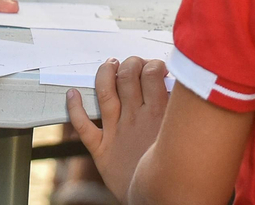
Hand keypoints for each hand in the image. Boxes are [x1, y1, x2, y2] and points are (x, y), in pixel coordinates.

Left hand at [66, 57, 170, 202]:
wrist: (159, 202)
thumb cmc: (173, 172)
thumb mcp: (183, 137)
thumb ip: (179, 114)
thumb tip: (180, 90)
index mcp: (160, 116)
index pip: (153, 74)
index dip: (153, 64)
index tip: (156, 66)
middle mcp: (136, 119)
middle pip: (129, 76)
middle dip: (130, 63)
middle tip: (133, 64)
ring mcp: (116, 132)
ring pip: (106, 91)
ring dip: (105, 73)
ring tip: (109, 64)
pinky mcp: (101, 149)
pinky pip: (83, 125)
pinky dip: (74, 107)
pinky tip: (72, 93)